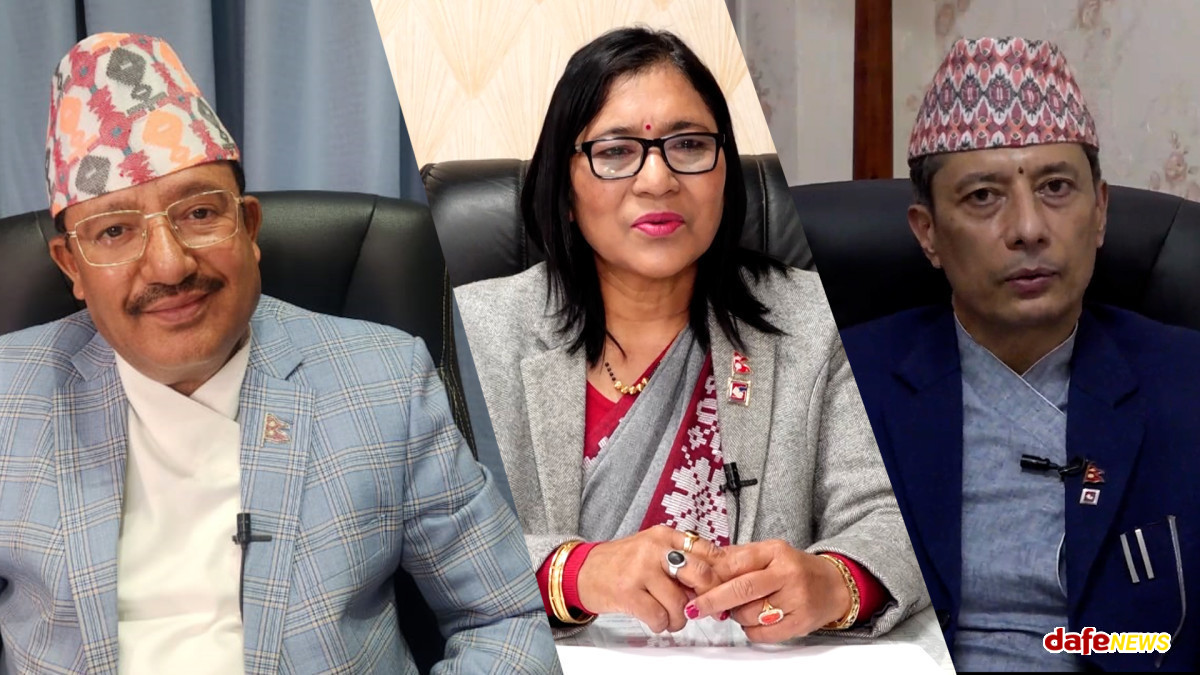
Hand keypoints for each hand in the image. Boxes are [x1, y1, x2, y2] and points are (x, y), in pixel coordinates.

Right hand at [577, 526, 722, 632]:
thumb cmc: (622, 564)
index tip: (719, 589)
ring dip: (679, 619)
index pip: (708, 551)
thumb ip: (681, 560)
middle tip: (701, 607)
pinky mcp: (628, 592)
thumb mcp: (653, 550)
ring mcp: (640, 569)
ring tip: (670, 617)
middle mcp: (655, 549)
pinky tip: (655, 619)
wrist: (583, 571)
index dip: (720, 574)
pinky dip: (661, 625)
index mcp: (665, 535)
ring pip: (680, 603)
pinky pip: (660, 617)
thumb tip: (715, 581)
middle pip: (701, 574)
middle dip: (706, 597)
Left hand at [688, 540, 850, 642]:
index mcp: (776, 552)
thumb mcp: (769, 553)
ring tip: (742, 608)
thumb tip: (704, 566)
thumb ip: (738, 558)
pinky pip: (762, 634)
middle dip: (713, 601)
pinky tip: (755, 620)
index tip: (693, 586)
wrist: (834, 586)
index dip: (711, 577)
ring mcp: (795, 599)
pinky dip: (750, 630)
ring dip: (736, 615)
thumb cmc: (795, 569)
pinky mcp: (800, 623)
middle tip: (696, 608)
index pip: (736, 563)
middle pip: (742, 590)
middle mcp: (787, 574)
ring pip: (749, 614)